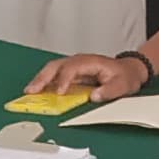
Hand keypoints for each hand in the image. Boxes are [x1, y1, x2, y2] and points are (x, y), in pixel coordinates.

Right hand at [24, 51, 152, 102]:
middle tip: (32, 90)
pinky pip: (55, 75)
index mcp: (90, 62)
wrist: (128, 70)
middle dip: (43, 78)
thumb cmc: (125, 76)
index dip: (64, 80)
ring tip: (29, 92)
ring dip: (40, 80)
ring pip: (52, 69)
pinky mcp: (72, 73)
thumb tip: (94, 96)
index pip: (72, 68)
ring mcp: (74, 66)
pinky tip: (37, 91)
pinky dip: (45, 83)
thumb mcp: (122, 85)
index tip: (59, 93)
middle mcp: (79, 61)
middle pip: (56, 66)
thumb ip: (109, 91)